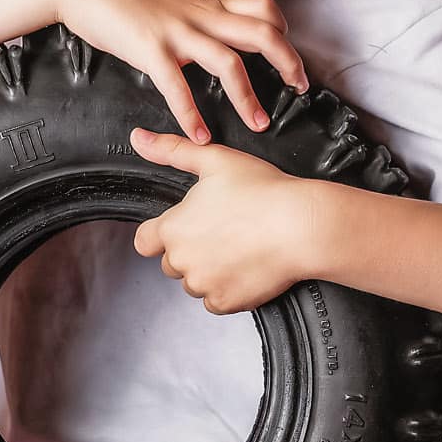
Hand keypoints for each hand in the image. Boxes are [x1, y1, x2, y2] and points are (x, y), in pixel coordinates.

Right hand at [51, 0, 308, 144]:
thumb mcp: (169, 1)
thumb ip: (193, 18)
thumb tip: (207, 38)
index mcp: (206, 5)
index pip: (262, 8)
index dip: (283, 31)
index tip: (289, 55)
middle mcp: (200, 17)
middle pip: (263, 32)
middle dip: (289, 61)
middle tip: (300, 88)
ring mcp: (177, 32)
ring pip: (229, 63)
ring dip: (249, 98)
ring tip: (260, 124)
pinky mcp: (150, 49)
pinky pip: (177, 86)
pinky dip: (191, 115)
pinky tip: (199, 137)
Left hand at [129, 126, 313, 312]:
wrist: (301, 227)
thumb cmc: (263, 192)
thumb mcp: (214, 159)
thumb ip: (172, 150)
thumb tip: (140, 139)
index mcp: (173, 228)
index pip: (145, 241)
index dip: (161, 233)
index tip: (183, 227)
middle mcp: (182, 261)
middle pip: (172, 262)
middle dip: (191, 250)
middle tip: (222, 232)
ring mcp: (204, 285)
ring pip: (195, 283)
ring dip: (208, 271)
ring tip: (237, 248)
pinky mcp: (226, 302)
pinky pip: (216, 301)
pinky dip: (227, 288)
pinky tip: (246, 266)